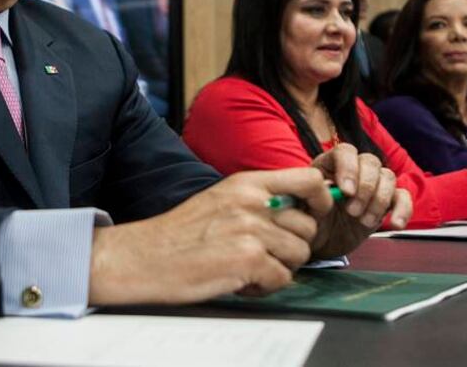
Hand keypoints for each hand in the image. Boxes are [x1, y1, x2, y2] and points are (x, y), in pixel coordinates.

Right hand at [88, 167, 332, 304]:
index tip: (316, 215)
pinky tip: (241, 281)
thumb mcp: (221, 198)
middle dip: (293, 246)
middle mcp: (253, 202)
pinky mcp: (249, 260)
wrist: (144, 256)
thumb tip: (296, 210)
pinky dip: (265, 287)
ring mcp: (252, 230)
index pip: (308, 179)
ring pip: (299, 255)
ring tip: (249, 268)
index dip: (322, 200)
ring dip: (279, 268)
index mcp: (247, 183)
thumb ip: (258, 199)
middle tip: (265, 254)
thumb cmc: (180, 233)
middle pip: (308, 226)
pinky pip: (282, 279)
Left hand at [309, 142, 412, 256]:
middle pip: (370, 162)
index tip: (346, 191)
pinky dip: (403, 209)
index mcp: (329, 164)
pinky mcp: (386, 203)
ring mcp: (372, 186)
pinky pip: (403, 197)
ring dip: (379, 200)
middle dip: (365, 187)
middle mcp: (353, 170)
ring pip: (388, 177)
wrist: (321, 243)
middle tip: (352, 212)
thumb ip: (311, 197)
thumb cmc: (309, 222)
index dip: (348, 168)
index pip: (345, 152)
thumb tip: (324, 189)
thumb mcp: (302, 210)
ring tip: (364, 221)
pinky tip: (395, 224)